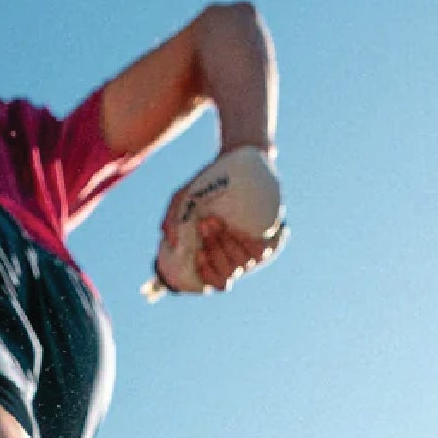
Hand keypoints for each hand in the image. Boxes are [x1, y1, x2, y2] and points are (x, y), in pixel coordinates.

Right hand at [153, 161, 287, 295]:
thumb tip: (170, 242)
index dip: (207, 275)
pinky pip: (259, 252)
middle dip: (213, 251)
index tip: (198, 255)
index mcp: (213, 255)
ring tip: (213, 220)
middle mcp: (232, 255)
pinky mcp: (267, 235)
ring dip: (227, 247)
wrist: (237, 157)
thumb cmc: (207, 182)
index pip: (213, 280)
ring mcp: (249, 246)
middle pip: (227, 272)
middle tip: (203, 223)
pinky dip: (247, 245)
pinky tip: (235, 230)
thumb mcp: (184, 197)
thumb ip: (173, 219)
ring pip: (242, 264)